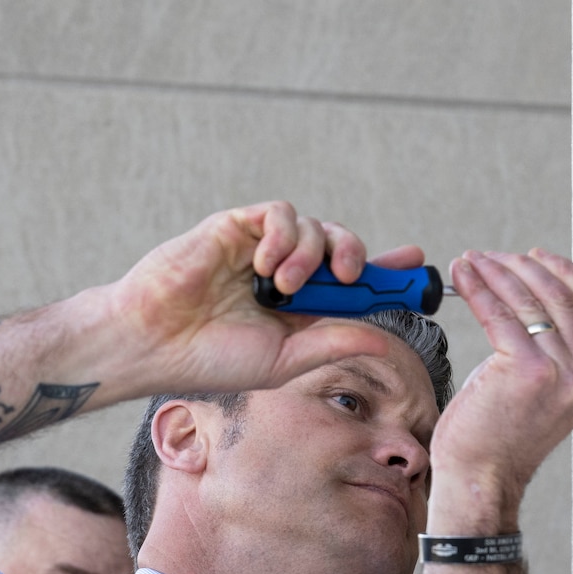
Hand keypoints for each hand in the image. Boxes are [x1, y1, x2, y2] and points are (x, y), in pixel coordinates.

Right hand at [104, 202, 426, 396]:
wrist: (156, 343)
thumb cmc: (212, 359)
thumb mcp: (286, 359)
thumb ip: (334, 343)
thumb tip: (386, 339)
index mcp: (299, 307)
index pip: (352, 281)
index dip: (385, 270)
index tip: (416, 264)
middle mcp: (285, 274)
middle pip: (341, 246)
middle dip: (357, 256)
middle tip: (352, 278)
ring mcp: (260, 249)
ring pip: (315, 227)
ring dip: (311, 255)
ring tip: (284, 288)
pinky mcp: (236, 227)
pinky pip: (280, 214)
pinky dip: (284, 236)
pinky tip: (266, 268)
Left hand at [430, 249, 572, 526]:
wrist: (482, 478)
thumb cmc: (500, 440)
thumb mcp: (542, 392)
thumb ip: (551, 353)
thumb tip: (531, 301)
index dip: (566, 272)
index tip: (537, 257)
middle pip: (562, 296)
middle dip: (523, 266)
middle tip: (495, 257)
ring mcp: (560, 373)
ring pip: (530, 300)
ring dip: (497, 271)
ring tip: (473, 261)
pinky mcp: (527, 371)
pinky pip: (501, 313)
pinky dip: (480, 287)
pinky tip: (464, 276)